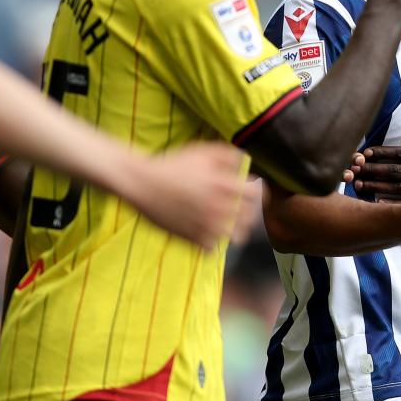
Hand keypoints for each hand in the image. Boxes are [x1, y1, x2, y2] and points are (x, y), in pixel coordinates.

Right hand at [124, 143, 246, 248]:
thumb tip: (245, 162)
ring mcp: (206, 225)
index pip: (257, 196)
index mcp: (224, 186)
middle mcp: (219, 207)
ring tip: (229, 226)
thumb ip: (228, 155)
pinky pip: (213, 249)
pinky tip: (208, 234)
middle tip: (243, 211)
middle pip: (250, 219)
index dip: (258, 194)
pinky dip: (212, 243)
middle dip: (249, 214)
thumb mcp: (202, 151)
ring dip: (235, 231)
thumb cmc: (172, 165)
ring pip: (236, 237)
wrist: (142, 183)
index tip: (252, 195)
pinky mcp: (191, 238)